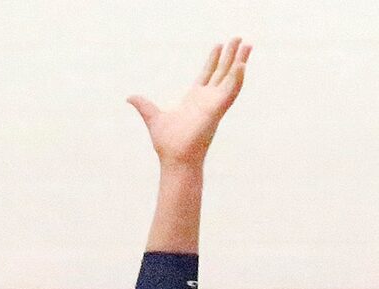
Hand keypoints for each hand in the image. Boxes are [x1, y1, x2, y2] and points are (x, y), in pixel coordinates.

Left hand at [127, 37, 250, 168]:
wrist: (174, 160)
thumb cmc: (168, 145)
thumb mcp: (153, 117)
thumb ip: (144, 105)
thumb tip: (130, 98)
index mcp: (195, 99)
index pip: (208, 74)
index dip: (213, 59)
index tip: (219, 45)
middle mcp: (208, 100)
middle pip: (223, 72)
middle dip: (231, 55)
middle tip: (239, 38)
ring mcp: (214, 104)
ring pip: (231, 78)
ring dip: (240, 62)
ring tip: (248, 45)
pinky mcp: (217, 110)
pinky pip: (231, 92)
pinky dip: (237, 79)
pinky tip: (241, 64)